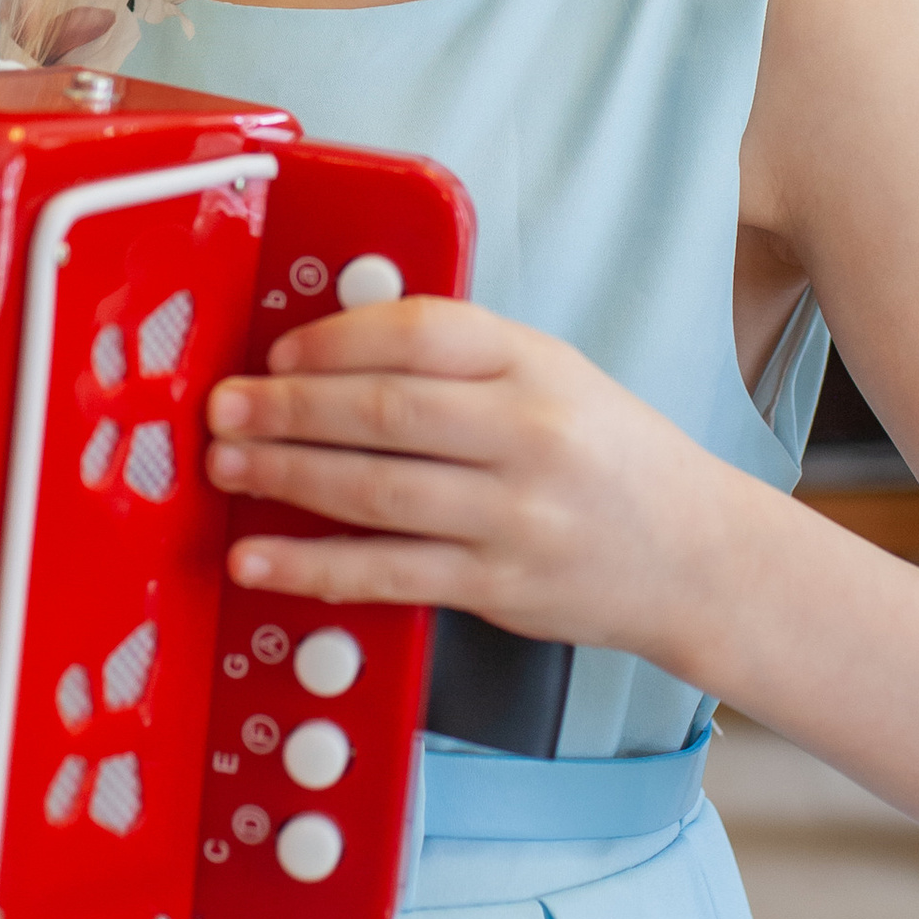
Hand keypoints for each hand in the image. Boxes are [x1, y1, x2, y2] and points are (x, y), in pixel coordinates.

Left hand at [204, 295, 721, 661]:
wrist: (694, 555)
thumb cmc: (609, 458)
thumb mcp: (553, 376)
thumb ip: (460, 358)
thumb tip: (332, 347)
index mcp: (537, 364)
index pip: (423, 332)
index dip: (335, 337)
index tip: (277, 351)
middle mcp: (530, 435)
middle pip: (387, 410)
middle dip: (289, 408)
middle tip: (225, 408)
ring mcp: (516, 516)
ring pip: (378, 491)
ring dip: (287, 477)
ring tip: (226, 467)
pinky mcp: (499, 586)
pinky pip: (388, 573)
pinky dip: (313, 565)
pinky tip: (259, 558)